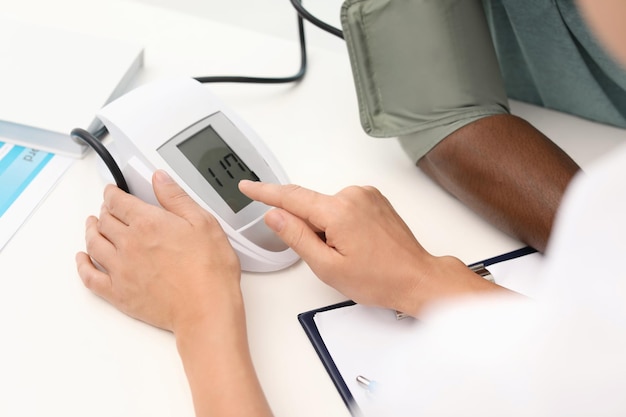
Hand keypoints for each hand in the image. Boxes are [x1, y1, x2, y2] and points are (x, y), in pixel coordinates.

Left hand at [76, 170, 241, 332]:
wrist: (206, 309)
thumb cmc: (209, 270)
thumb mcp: (203, 223)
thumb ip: (176, 198)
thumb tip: (160, 179)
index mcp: (148, 223)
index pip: (118, 202)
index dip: (112, 193)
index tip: (112, 192)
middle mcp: (129, 244)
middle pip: (104, 221)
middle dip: (104, 211)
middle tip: (107, 209)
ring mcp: (121, 270)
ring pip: (94, 245)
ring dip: (90, 232)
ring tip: (92, 227)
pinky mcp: (119, 294)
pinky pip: (90, 277)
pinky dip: (82, 266)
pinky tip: (83, 260)